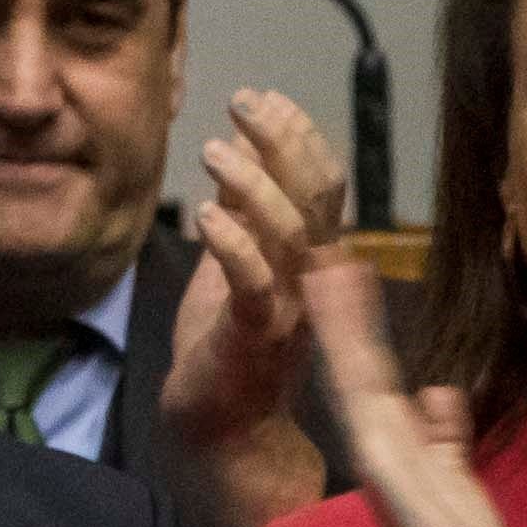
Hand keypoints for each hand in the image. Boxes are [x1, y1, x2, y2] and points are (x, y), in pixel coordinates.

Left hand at [165, 90, 347, 452]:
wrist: (223, 429)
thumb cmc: (226, 345)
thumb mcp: (233, 264)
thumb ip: (243, 210)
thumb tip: (240, 148)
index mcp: (309, 257)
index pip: (321, 184)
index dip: (299, 135)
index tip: (266, 96)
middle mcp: (311, 278)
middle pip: (314, 197)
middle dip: (284, 141)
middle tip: (245, 100)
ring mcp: (289, 308)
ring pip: (288, 234)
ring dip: (252, 184)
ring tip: (214, 149)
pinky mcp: (256, 338)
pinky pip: (255, 285)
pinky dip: (234, 245)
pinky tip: (205, 213)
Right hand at [304, 248, 502, 526]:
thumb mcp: (454, 469)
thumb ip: (444, 432)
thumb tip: (441, 393)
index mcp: (391, 433)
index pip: (371, 369)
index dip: (357, 326)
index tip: (348, 280)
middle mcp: (374, 428)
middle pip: (353, 357)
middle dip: (338, 308)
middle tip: (323, 254)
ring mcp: (370, 432)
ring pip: (349, 360)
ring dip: (335, 311)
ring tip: (324, 264)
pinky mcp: (372, 441)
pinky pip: (356, 381)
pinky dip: (342, 339)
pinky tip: (336, 300)